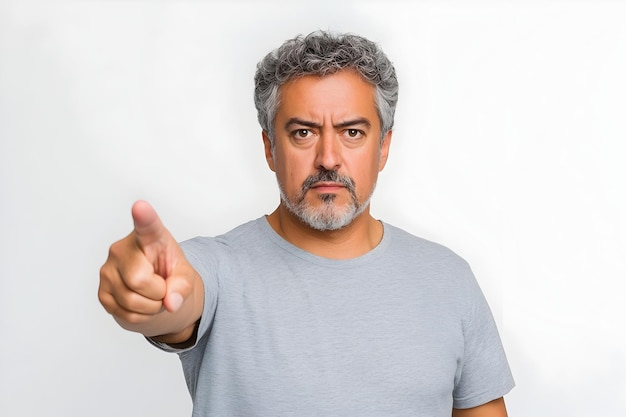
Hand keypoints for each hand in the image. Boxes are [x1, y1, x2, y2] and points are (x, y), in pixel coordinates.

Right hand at [99, 200, 201, 338]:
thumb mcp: (185, 276)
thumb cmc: (168, 273)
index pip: (147, 226)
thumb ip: (183, 286)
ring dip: (151, 307)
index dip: (144, 217)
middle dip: (158, 292)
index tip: (141, 207)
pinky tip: (142, 303)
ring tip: (153, 295)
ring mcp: (107, 270)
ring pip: (132, 301)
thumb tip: (171, 303)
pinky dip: (141, 316)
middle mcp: (122, 249)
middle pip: (139, 280)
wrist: (155, 291)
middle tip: (162, 287)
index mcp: (149, 238)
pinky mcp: (101, 292)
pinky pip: (125, 313)